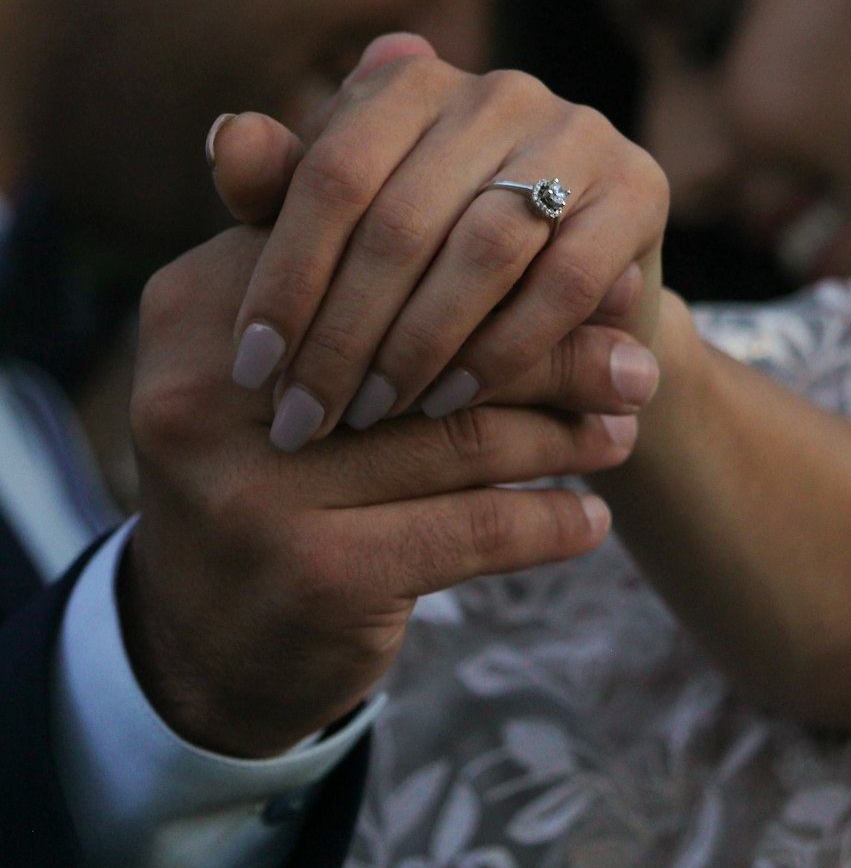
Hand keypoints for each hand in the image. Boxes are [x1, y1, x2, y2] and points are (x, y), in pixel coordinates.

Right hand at [122, 224, 634, 756]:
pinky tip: (589, 519)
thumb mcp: (298, 359)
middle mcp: (210, 389)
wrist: (202, 642)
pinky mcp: (314, 572)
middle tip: (636, 362)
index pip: (375, 261)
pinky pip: (472, 528)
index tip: (592, 279)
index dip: (492, 270)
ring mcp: (257, 486)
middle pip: (425, 347)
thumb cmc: (273, 466)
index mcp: (197, 304)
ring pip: (459, 437)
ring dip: (563, 434)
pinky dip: (545, 521)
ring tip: (623, 429)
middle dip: (547, 355)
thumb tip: (556, 225)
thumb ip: (382, 284)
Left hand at [210, 36, 668, 449]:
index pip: (331, 173)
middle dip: (343, 332)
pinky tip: (449, 401)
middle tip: (306, 416)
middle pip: (400, 218)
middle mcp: (496, 88)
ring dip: (415, 346)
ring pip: (480, 249)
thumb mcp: (349, 230)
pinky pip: (559, 283)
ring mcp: (575, 131)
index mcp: (411, 80)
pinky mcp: (639, 188)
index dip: (285, 276)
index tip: (252, 368)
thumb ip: (284, 191)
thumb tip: (225, 139)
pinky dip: (498, 351)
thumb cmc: (427, 261)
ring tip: (369, 414)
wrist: (567, 303)